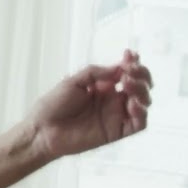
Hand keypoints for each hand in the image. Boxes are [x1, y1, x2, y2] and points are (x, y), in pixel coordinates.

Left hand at [29, 49, 152, 161]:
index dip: (133, 63)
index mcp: (103, 87)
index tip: (130, 55)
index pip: (127, 73)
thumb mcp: (73, 81)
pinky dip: (141, 112)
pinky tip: (131, 103)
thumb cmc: (54, 104)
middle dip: (141, 75)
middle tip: (130, 71)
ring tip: (127, 84)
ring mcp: (117, 116)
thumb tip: (120, 67)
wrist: (43, 129)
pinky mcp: (117, 132)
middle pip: (140, 86)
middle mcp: (113, 100)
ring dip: (142, 90)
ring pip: (143, 103)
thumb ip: (95, 73)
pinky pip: (139, 123)